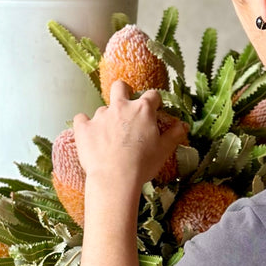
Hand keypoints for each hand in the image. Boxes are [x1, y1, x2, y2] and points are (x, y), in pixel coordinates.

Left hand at [73, 80, 187, 195]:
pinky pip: (81, 119)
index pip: (152, 95)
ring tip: (108, 138)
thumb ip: (174, 135)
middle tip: (125, 109)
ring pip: (102, 109)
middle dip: (123, 92)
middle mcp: (121, 106)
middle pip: (120, 86)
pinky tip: (88, 135)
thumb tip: (183, 125)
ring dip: (106, 119)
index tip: (154, 111)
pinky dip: (84, 125)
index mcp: (143, 110)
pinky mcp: (84, 128)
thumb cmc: (143, 164)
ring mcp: (100, 116)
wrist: (115, 178)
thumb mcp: (164, 150)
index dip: (154, 102)